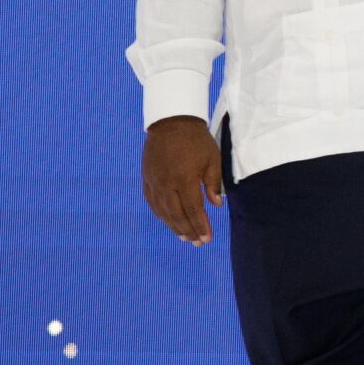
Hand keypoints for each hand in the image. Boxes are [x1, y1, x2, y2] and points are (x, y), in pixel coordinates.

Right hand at [142, 115, 224, 244]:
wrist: (170, 121)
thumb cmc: (196, 139)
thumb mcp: (212, 158)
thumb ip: (213, 183)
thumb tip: (216, 205)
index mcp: (184, 179)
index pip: (193, 210)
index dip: (200, 226)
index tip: (207, 239)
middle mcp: (166, 184)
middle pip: (177, 214)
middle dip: (188, 231)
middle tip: (198, 243)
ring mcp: (154, 182)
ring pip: (163, 211)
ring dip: (174, 226)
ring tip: (185, 237)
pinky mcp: (147, 178)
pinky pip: (152, 202)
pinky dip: (161, 214)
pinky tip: (168, 221)